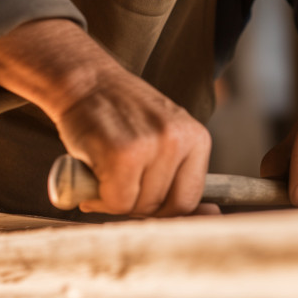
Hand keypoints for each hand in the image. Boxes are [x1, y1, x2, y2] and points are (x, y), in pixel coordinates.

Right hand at [53, 65, 214, 216]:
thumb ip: (179, 174)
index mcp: (198, 138)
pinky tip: (92, 171)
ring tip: (105, 169)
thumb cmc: (120, 117)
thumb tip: (213, 214)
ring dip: (115, 198)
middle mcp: (180, 140)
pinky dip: (98, 196)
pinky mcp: (124, 154)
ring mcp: (153, 146)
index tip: (140, 194)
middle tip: (117, 179)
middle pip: (165, 207)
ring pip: (138, 206)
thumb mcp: (162, 136)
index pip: (189, 199)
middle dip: (136, 203)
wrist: (85, 82)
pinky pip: (116, 201)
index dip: (161, 207)